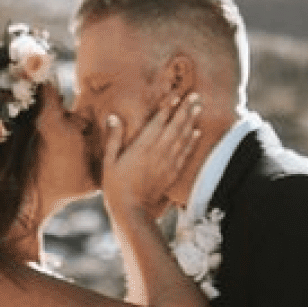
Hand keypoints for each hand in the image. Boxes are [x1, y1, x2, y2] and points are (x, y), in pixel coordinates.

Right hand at [101, 94, 203, 220]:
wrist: (132, 211)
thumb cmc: (116, 187)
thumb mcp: (109, 162)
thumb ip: (113, 139)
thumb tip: (114, 117)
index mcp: (142, 146)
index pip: (158, 122)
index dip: (168, 107)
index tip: (176, 95)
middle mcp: (158, 152)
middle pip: (175, 126)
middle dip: (185, 110)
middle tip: (195, 96)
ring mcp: (167, 163)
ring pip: (183, 138)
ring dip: (191, 122)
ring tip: (198, 108)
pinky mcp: (172, 173)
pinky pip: (185, 154)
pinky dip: (192, 142)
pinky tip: (197, 133)